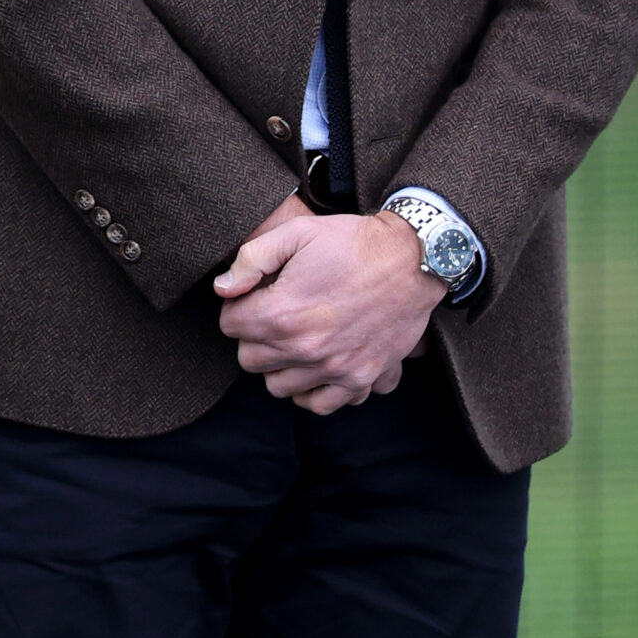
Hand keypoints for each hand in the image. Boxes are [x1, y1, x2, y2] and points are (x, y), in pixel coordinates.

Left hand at [214, 203, 442, 414]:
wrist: (413, 258)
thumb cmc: (353, 242)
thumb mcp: (297, 233)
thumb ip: (251, 259)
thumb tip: (223, 288)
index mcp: (282, 313)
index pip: (230, 325)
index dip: (238, 306)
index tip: (255, 296)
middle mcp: (306, 349)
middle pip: (250, 360)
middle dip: (254, 337)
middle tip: (274, 315)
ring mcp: (335, 369)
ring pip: (279, 387)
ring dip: (280, 365)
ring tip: (294, 340)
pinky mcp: (362, 377)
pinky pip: (322, 404)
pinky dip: (314, 391)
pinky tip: (316, 366)